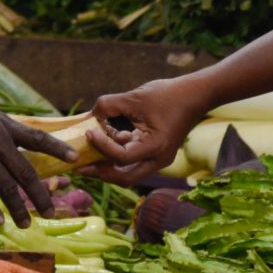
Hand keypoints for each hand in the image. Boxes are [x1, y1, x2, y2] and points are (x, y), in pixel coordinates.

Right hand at [0, 91, 62, 226]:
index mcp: (6, 127)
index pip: (38, 139)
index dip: (57, 148)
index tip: (75, 158)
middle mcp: (0, 144)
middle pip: (26, 172)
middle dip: (40, 194)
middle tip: (50, 212)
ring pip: (7, 186)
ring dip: (18, 207)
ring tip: (27, 223)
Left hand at [85, 76, 201, 184]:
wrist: (195, 95)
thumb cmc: (168, 95)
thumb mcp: (135, 97)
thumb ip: (109, 105)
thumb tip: (88, 116)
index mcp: (155, 147)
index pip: (121, 157)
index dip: (102, 147)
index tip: (88, 132)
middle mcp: (158, 160)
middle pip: (123, 178)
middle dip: (98, 172)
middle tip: (77, 165)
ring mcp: (158, 160)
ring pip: (127, 175)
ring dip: (106, 167)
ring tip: (86, 158)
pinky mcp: (155, 155)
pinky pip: (132, 164)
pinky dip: (116, 159)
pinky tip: (105, 144)